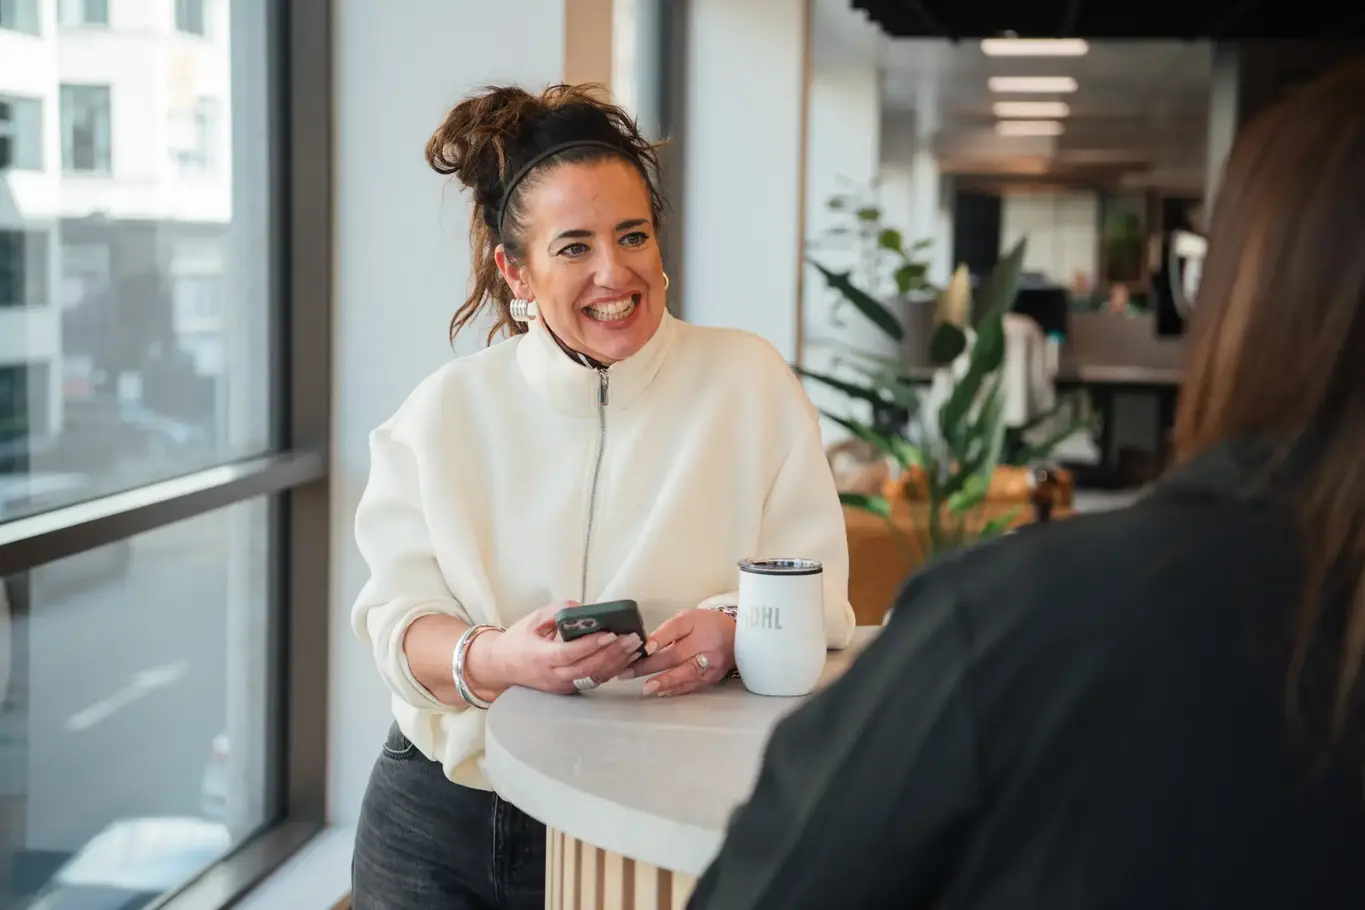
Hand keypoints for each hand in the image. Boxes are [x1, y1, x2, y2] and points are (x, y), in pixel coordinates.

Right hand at [466, 602, 642, 696]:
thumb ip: (558, 611)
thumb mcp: (534, 618)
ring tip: (634, 648)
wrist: (502, 665)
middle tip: (631, 638)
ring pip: (592, 677)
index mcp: (539, 656)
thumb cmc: (519, 638)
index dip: (591, 645)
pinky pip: (592, 681)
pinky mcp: (568, 689)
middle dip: (612, 653)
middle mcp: (551, 676)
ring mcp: (560, 686)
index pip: (569, 653)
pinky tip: (625, 658)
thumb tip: (585, 609)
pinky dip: (611, 670)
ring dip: (616, 663)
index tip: (610, 633)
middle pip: (586, 668)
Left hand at [620, 608, 734, 696]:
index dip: (659, 641)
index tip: (641, 649)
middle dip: (650, 668)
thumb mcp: (687, 618)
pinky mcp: (713, 678)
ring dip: (665, 682)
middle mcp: (706, 648)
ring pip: (686, 675)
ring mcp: (711, 666)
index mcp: (697, 629)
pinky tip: (661, 692)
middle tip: (627, 674)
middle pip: (676, 658)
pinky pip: (693, 686)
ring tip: (646, 689)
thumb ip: (667, 631)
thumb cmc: (706, 625)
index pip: (675, 632)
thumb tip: (647, 646)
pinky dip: (676, 689)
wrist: (737, 637)